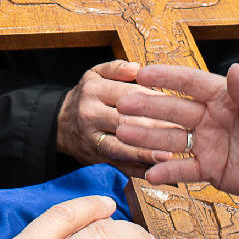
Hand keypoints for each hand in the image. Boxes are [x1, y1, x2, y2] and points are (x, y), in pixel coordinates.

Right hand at [55, 61, 181, 174]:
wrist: (59, 124)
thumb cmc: (86, 97)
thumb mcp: (95, 74)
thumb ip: (116, 69)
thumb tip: (137, 68)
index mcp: (94, 90)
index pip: (128, 95)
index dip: (152, 100)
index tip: (175, 104)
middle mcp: (90, 114)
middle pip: (125, 122)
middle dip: (153, 128)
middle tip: (180, 132)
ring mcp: (90, 139)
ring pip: (120, 147)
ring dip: (144, 153)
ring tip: (168, 156)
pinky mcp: (94, 158)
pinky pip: (117, 166)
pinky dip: (137, 170)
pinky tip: (155, 171)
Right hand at [115, 63, 238, 208]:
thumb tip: (234, 69)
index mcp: (226, 99)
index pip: (191, 83)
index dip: (166, 77)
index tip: (141, 73)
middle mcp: (213, 119)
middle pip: (174, 111)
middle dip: (147, 107)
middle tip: (123, 106)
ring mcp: (210, 144)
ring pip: (172, 139)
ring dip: (148, 137)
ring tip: (124, 134)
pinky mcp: (212, 170)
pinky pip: (185, 170)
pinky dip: (167, 170)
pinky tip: (149, 171)